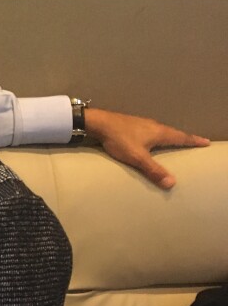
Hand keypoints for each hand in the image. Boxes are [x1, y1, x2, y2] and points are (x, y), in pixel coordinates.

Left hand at [85, 109, 209, 189]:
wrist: (99, 123)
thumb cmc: (119, 139)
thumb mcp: (137, 157)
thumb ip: (153, 170)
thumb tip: (172, 183)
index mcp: (159, 132)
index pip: (182, 137)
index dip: (194, 141)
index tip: (206, 142)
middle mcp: (154, 125)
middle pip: (174, 132)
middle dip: (185, 137)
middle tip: (195, 141)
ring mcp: (143, 123)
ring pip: (162, 130)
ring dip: (172, 135)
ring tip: (177, 140)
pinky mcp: (133, 124)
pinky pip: (152, 130)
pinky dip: (159, 135)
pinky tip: (153, 138)